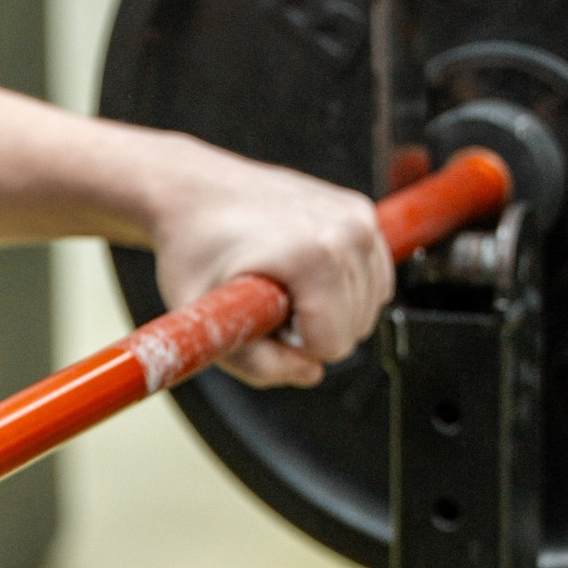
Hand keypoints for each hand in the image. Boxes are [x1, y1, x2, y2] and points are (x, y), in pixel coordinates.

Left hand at [144, 135, 394, 388]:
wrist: (194, 194)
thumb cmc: (194, 250)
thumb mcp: (204, 320)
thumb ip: (256, 364)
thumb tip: (310, 373)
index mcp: (314, 256)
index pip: (334, 345)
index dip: (293, 347)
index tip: (261, 318)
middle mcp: (347, 231)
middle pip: (355, 327)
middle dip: (312, 329)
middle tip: (267, 299)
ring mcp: (358, 217)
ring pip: (369, 305)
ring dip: (329, 310)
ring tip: (283, 283)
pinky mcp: (361, 210)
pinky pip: (373, 278)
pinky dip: (344, 287)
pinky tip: (302, 272)